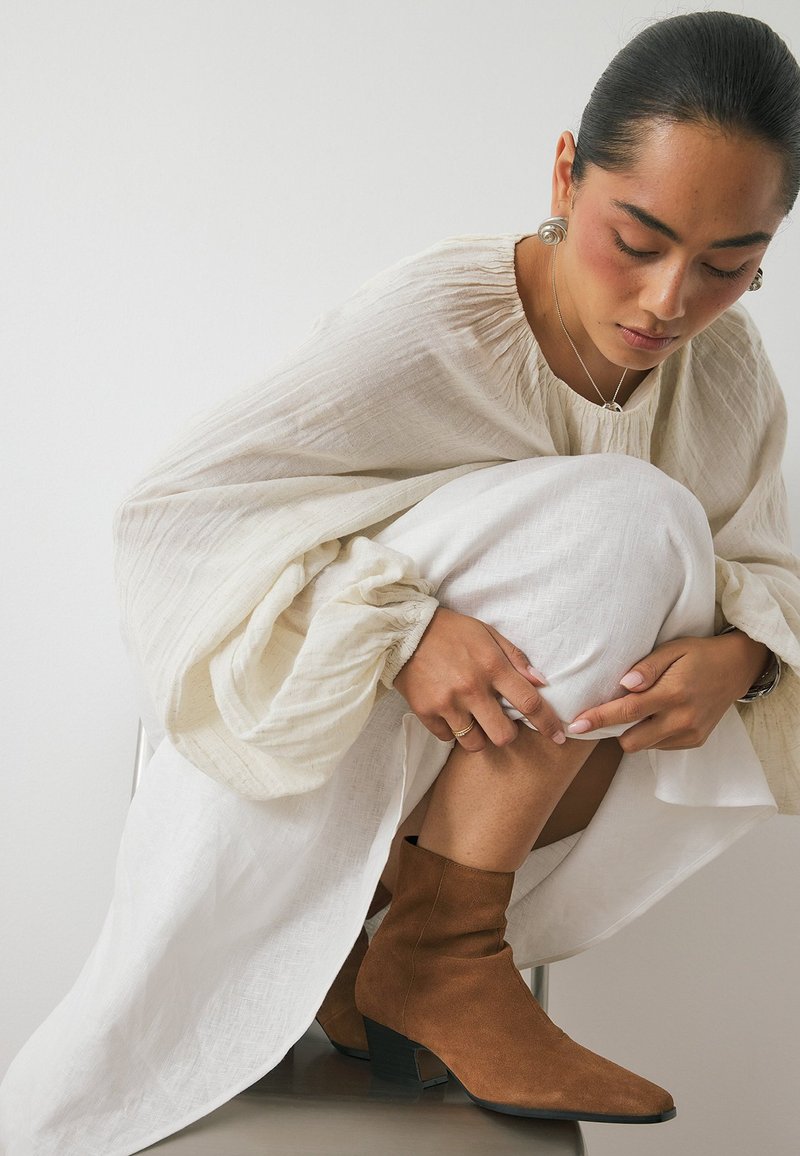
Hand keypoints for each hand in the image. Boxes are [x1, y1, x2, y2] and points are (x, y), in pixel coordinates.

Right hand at [393, 607, 566, 750]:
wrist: (404, 630)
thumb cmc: (450, 631)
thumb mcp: (487, 633)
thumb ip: (515, 657)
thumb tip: (541, 681)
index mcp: (492, 666)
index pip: (529, 702)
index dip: (548, 723)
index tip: (558, 736)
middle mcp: (472, 688)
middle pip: (503, 735)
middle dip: (507, 734)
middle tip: (500, 723)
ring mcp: (448, 703)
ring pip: (475, 743)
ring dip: (479, 736)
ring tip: (472, 720)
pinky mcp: (426, 712)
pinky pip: (447, 738)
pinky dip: (452, 731)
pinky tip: (450, 714)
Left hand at [566, 632, 770, 752]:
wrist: (736, 668)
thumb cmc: (698, 655)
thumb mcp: (672, 649)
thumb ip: (646, 667)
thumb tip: (624, 684)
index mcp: (673, 693)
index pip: (627, 711)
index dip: (598, 719)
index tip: (575, 725)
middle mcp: (682, 719)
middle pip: (631, 741)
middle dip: (614, 730)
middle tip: (611, 710)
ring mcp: (690, 734)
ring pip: (644, 746)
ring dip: (634, 731)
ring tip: (643, 707)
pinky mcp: (695, 742)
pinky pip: (660, 746)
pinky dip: (652, 733)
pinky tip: (660, 714)